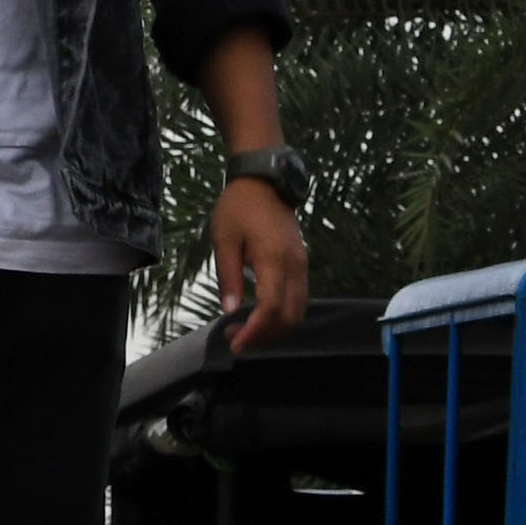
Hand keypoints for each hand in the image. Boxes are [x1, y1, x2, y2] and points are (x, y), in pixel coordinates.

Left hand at [208, 178, 308, 352]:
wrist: (264, 182)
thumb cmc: (239, 207)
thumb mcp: (224, 238)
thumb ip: (228, 275)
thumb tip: (230, 309)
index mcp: (273, 259)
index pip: (271, 307)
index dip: (256, 330)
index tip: (235, 342)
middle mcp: (294, 267)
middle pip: (289, 317)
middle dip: (265, 336)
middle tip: (236, 340)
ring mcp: (302, 266)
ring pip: (298, 312)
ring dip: (275, 329)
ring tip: (246, 333)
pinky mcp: (301, 265)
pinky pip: (298, 300)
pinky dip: (282, 316)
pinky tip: (260, 318)